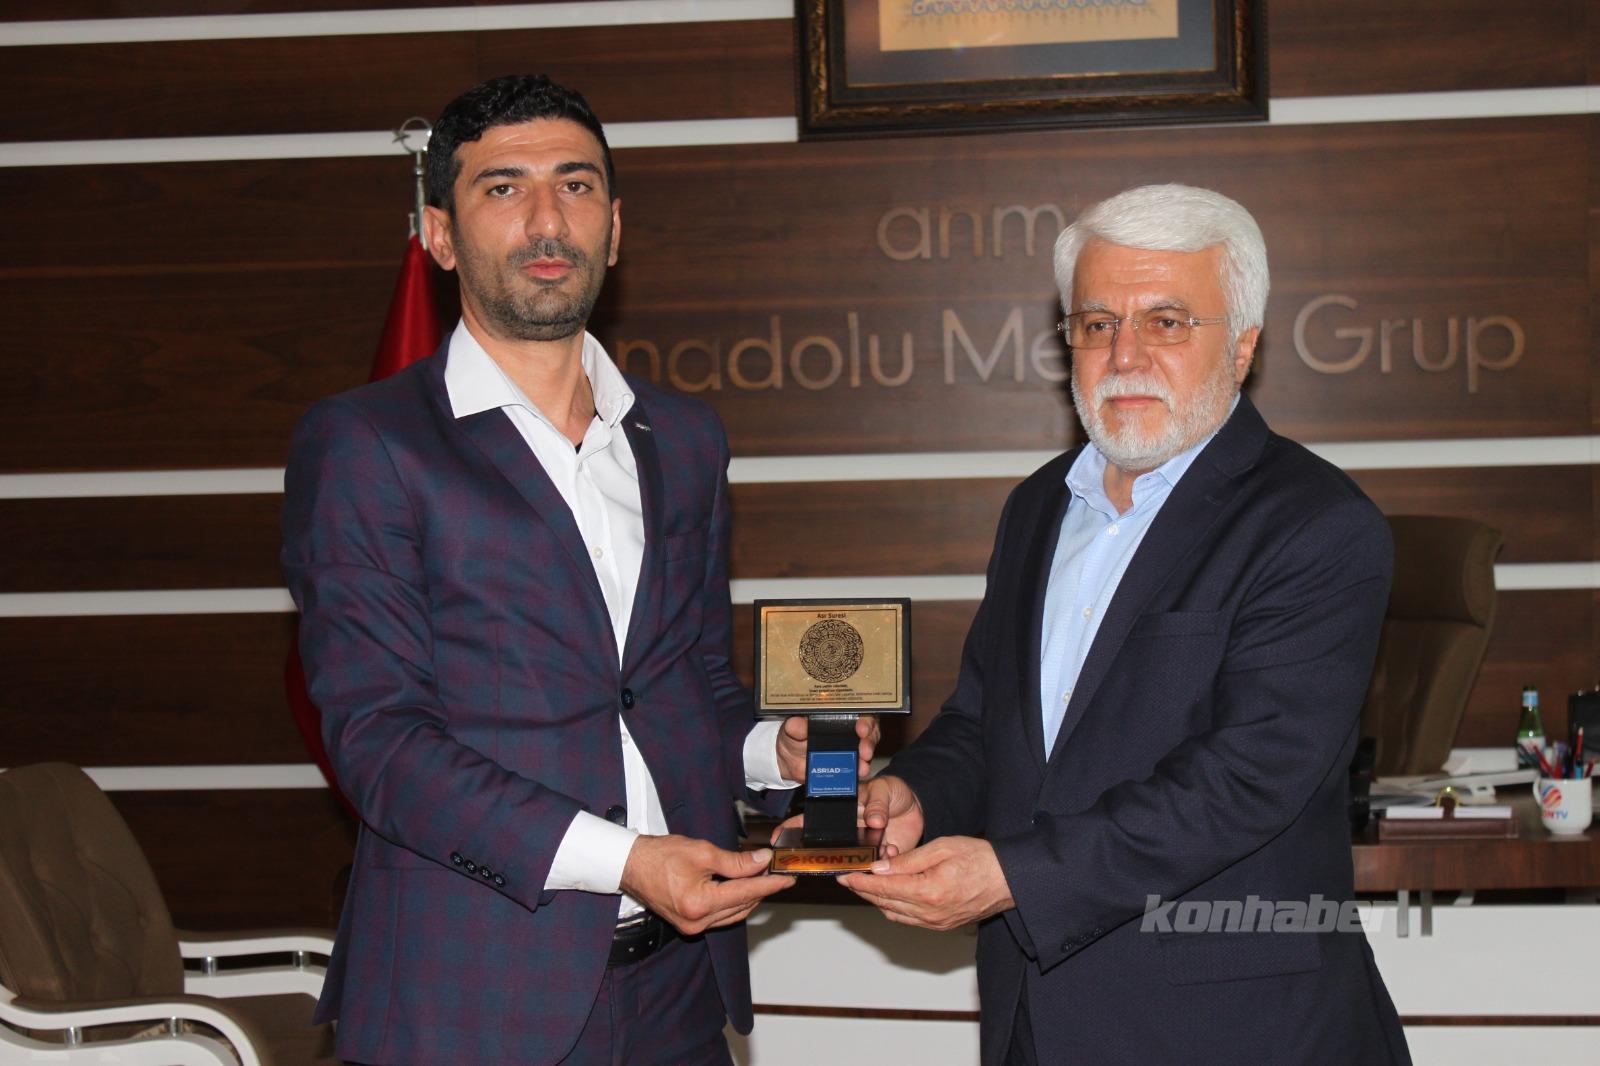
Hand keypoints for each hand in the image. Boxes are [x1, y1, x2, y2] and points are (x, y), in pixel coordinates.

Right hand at [619, 835, 793, 935]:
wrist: (631, 866)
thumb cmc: (660, 855)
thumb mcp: (703, 852)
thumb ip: (736, 861)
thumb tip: (761, 861)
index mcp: (700, 903)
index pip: (746, 893)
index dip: (770, 884)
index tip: (787, 878)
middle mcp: (697, 921)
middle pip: (742, 905)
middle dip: (761, 888)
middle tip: (776, 872)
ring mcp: (692, 926)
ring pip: (734, 913)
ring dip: (750, 897)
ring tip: (762, 878)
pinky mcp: (689, 925)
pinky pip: (721, 916)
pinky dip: (734, 903)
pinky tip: (741, 889)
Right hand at [767, 772, 922, 858]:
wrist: (920, 805)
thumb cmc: (894, 791)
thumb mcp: (883, 788)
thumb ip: (876, 803)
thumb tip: (874, 820)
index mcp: (842, 811)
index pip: (812, 819)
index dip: (794, 828)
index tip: (779, 836)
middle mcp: (848, 831)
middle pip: (828, 846)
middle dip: (828, 854)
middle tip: (832, 857)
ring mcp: (863, 845)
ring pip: (853, 860)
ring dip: (862, 860)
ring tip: (880, 848)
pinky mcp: (881, 856)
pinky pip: (877, 867)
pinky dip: (884, 863)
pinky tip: (892, 849)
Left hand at [775, 715, 880, 784]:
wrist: (789, 760)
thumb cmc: (794, 737)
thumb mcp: (792, 729)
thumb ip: (795, 726)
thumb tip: (796, 724)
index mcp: (838, 713)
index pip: (858, 711)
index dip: (864, 720)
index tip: (861, 728)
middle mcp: (850, 728)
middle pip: (869, 731)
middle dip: (869, 741)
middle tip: (865, 750)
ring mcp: (852, 747)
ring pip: (867, 749)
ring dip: (866, 758)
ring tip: (862, 766)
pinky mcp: (850, 764)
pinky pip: (859, 767)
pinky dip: (860, 770)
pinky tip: (859, 773)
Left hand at [838, 836, 1013, 931]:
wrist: (1010, 879)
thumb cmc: (980, 858)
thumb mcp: (941, 848)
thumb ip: (907, 860)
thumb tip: (878, 868)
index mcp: (929, 892)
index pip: (883, 888)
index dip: (860, 882)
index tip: (843, 877)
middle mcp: (930, 913)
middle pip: (885, 903)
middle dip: (864, 891)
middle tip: (847, 879)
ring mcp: (936, 923)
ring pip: (894, 914)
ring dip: (877, 901)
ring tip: (864, 885)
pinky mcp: (942, 926)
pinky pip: (909, 920)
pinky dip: (894, 908)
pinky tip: (888, 896)